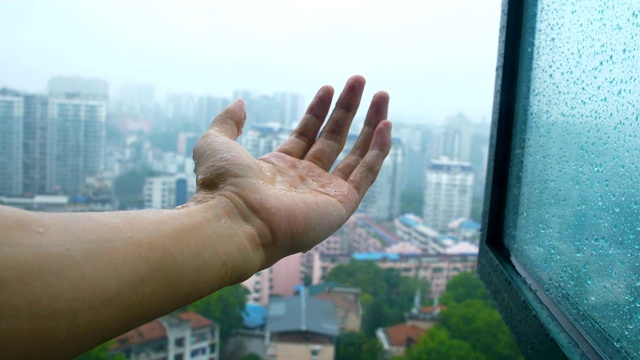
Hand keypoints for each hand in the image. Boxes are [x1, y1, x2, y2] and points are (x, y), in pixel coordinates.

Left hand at [188, 76, 391, 266]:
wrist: (234, 220)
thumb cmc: (221, 186)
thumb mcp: (216, 143)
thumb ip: (228, 122)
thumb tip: (240, 102)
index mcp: (280, 167)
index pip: (307, 133)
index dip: (319, 109)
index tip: (329, 87)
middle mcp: (304, 180)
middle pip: (334, 138)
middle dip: (348, 109)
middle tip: (359, 81)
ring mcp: (324, 193)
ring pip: (357, 154)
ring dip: (371, 125)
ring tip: (382, 95)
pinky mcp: (341, 205)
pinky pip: (366, 174)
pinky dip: (379, 151)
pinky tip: (386, 125)